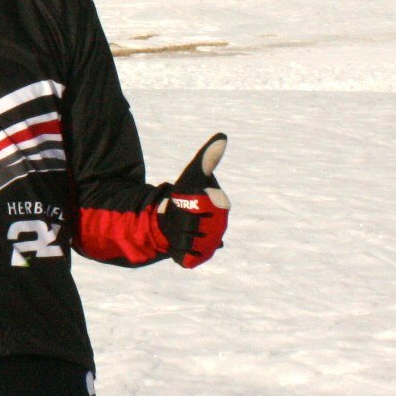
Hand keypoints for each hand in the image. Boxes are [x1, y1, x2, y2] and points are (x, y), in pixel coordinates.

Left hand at [158, 133, 229, 267]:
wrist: (173, 218)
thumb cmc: (186, 193)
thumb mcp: (194, 172)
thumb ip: (208, 157)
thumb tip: (222, 136)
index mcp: (222, 205)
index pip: (206, 206)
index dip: (190, 202)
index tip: (184, 197)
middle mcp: (221, 227)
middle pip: (194, 226)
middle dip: (180, 219)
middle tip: (178, 214)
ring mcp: (212, 244)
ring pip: (189, 243)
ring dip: (176, 235)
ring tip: (177, 228)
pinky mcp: (200, 258)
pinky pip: (187, 259)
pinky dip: (177, 253)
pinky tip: (176, 244)